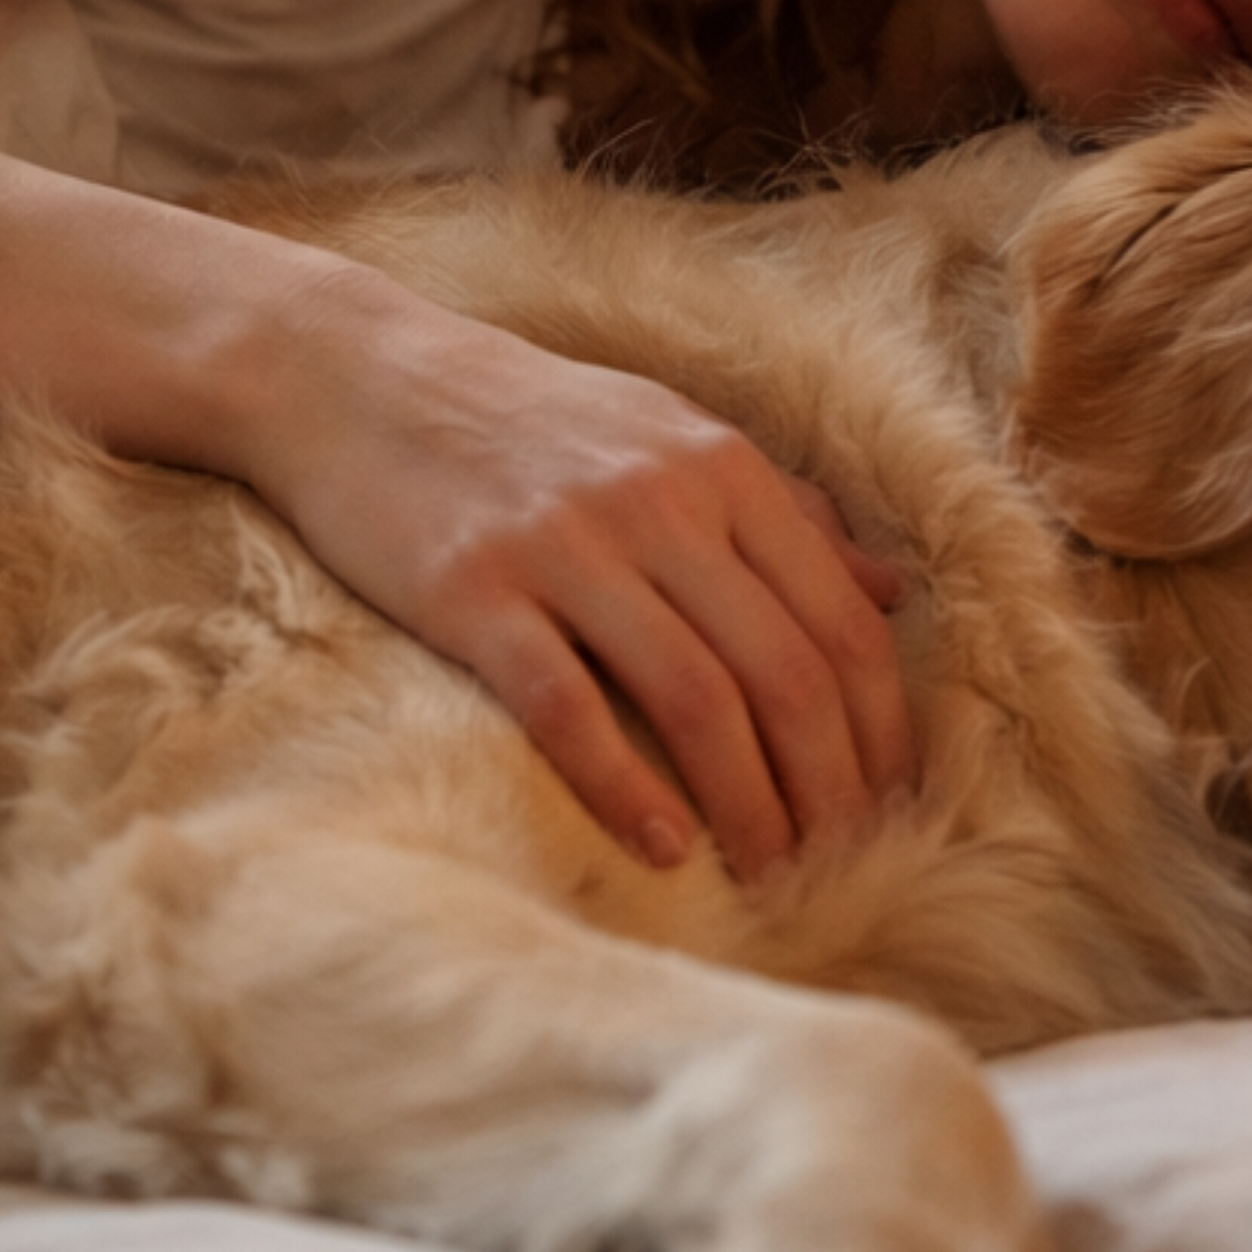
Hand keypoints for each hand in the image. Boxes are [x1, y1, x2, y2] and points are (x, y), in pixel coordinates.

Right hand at [240, 271, 921, 877]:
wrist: (357, 376)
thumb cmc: (527, 418)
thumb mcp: (670, 436)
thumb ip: (784, 513)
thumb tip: (888, 594)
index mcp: (722, 468)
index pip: (840, 623)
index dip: (881, 731)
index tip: (894, 809)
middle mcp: (658, 503)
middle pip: (784, 672)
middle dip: (830, 787)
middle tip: (843, 865)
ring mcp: (565, 547)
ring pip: (695, 699)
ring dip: (747, 807)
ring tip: (768, 876)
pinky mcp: (474, 592)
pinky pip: (566, 707)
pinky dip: (623, 786)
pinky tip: (660, 846)